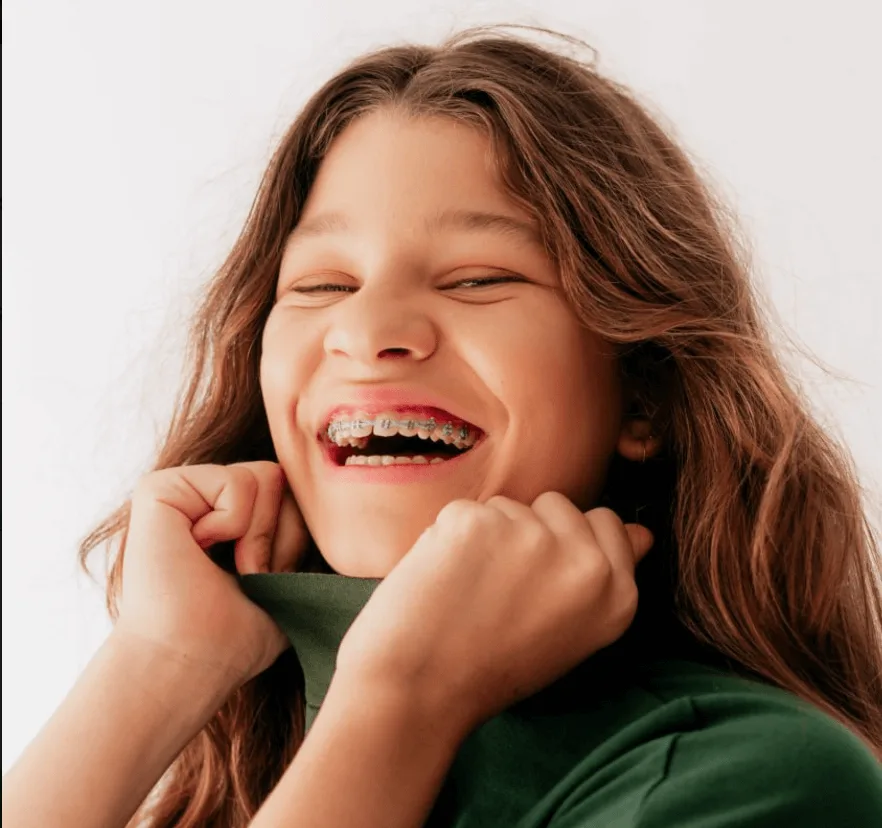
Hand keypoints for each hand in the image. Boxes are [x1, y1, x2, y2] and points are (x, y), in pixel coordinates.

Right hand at [116, 461, 307, 688]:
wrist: (190, 663)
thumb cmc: (239, 635)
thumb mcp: (291, 578)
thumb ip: (307, 534)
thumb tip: (353, 514)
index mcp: (232, 514)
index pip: (294, 491)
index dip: (295, 538)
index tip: (267, 579)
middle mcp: (205, 496)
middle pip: (283, 476)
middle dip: (279, 533)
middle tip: (248, 575)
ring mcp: (182, 489)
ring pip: (265, 474)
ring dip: (257, 534)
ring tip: (226, 568)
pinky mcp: (160, 488)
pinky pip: (236, 480)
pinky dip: (231, 522)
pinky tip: (198, 550)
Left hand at [335, 493, 652, 734]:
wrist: (418, 690)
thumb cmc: (491, 669)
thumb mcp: (573, 634)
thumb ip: (604, 579)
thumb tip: (642, 533)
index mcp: (617, 594)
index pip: (607, 522)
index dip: (570, 540)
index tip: (545, 570)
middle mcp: (585, 561)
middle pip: (559, 505)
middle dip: (531, 531)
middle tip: (504, 588)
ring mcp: (531, 536)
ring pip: (510, 506)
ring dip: (488, 534)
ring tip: (471, 590)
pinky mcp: (478, 521)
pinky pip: (467, 509)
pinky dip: (451, 536)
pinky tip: (443, 578)